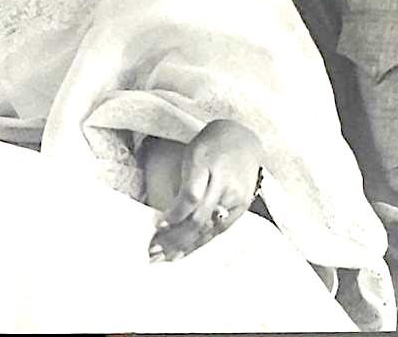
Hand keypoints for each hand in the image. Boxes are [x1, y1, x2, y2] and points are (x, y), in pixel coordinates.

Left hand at [148, 119, 262, 261]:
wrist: (243, 139)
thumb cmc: (211, 146)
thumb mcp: (192, 155)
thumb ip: (184, 182)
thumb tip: (169, 216)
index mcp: (208, 164)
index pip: (191, 196)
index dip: (175, 214)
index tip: (158, 227)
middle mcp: (225, 183)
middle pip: (199, 218)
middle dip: (175, 238)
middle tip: (154, 251)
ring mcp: (236, 198)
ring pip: (209, 228)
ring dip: (185, 246)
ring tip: (165, 258)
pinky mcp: (242, 208)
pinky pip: (219, 231)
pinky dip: (201, 243)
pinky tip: (185, 252)